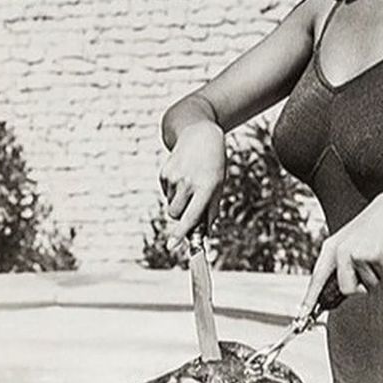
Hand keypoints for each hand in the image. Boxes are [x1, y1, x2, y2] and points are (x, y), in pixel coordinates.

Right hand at [159, 121, 225, 245]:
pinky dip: (173, 191)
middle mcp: (188, 183)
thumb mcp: (219, 186)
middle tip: (191, 206)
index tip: (172, 245)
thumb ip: (211, 210)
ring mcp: (174, 177)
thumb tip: (204, 233)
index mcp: (206, 187)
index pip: (192, 216)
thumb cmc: (213, 166)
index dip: (181, 233)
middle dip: (181, 217)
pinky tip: (183, 176)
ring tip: (190, 186)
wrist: (200, 136)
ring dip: (178, 203)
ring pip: (170, 205)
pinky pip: (166, 193)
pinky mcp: (164, 173)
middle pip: (176, 214)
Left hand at [298, 186, 382, 314]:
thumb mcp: (351, 244)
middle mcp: (339, 252)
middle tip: (369, 266)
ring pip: (366, 285)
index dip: (310, 300)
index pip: (318, 279)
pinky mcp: (369, 256)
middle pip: (346, 290)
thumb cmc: (372, 229)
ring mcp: (353, 253)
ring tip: (377, 253)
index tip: (303, 317)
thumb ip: (342, 265)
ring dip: (376, 274)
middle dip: (361, 286)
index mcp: (331, 249)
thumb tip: (343, 290)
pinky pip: (381, 277)